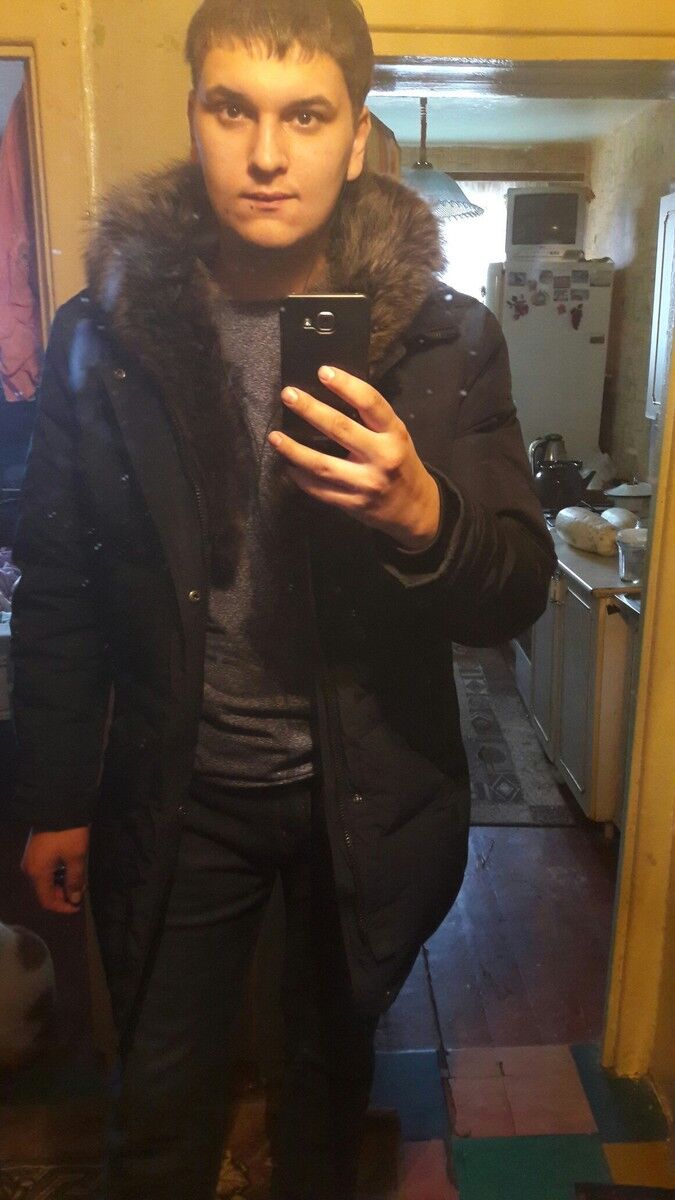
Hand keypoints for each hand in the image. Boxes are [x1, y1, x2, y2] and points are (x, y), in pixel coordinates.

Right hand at [21, 827, 89, 913]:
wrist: (58, 805)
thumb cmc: (68, 833)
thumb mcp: (76, 856)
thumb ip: (75, 880)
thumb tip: (74, 899)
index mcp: (37, 873)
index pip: (47, 901)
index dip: (62, 907)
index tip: (78, 906)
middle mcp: (30, 869)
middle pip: (45, 892)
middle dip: (63, 895)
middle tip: (81, 890)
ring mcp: (31, 860)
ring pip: (45, 881)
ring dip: (61, 884)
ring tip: (78, 880)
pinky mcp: (35, 852)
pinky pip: (44, 871)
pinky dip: (57, 874)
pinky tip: (70, 869)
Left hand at [269, 366, 440, 549]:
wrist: (415, 509)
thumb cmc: (400, 463)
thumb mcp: (396, 436)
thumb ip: (372, 420)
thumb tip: (331, 394)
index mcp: (395, 434)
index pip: (370, 403)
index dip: (346, 385)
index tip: (323, 371)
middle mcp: (382, 457)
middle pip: (340, 429)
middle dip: (311, 410)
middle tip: (288, 395)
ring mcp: (365, 484)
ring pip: (322, 464)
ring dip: (294, 450)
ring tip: (274, 436)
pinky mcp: (352, 504)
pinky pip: (320, 489)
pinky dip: (301, 477)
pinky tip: (288, 465)